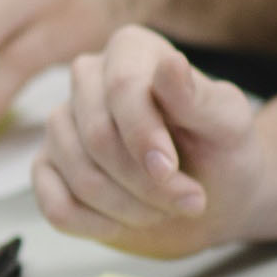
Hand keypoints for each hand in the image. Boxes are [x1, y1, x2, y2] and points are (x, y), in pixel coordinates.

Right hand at [32, 26, 263, 258]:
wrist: (214, 197)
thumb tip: (170, 65)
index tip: (171, 169)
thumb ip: (200, 98)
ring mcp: (61, 125)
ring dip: (130, 207)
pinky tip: (126, 221)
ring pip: (79, 175)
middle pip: (96, 135)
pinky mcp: (46, 168)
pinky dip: (96, 225)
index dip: (144, 134)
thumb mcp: (229, 125)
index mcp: (131, 52)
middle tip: (189, 200)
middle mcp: (87, 80)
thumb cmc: (222, 152)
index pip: (121, 87)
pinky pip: (55, 206)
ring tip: (164, 208)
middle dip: (146, 181)